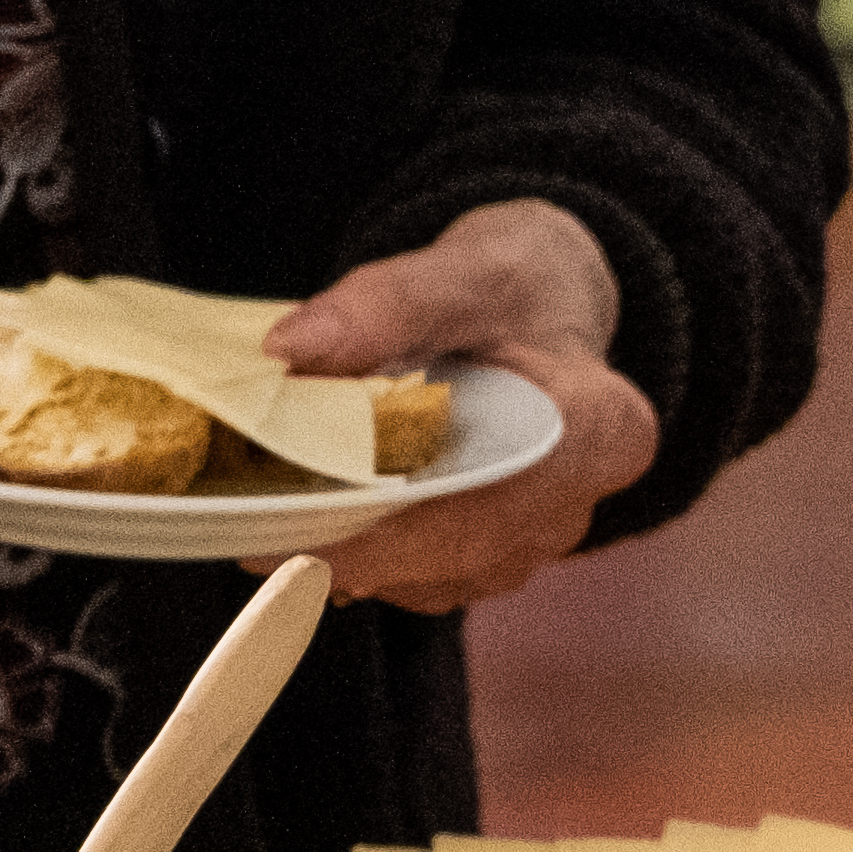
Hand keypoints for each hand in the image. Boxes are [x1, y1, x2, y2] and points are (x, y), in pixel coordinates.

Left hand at [271, 201, 653, 611]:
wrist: (539, 309)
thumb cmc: (507, 288)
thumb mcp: (456, 273)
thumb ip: (382, 306)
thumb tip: (287, 351)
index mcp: (599, 429)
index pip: (489, 504)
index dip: (390, 537)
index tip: (293, 543)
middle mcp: (585, 497)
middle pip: (460, 554)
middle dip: (353, 556)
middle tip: (252, 547)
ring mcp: (550, 534)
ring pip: (444, 578)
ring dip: (357, 564)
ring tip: (275, 532)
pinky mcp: (512, 550)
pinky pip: (436, 578)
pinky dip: (372, 562)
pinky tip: (321, 527)